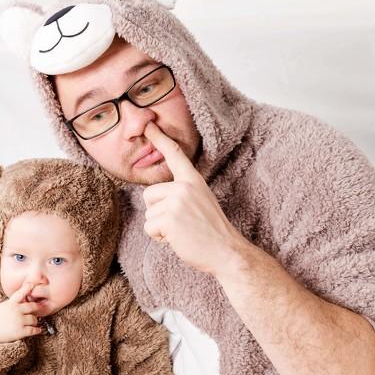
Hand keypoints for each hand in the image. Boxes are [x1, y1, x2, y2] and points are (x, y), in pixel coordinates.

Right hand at [0, 282, 42, 344]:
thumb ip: (14, 302)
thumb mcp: (3, 306)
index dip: (27, 288)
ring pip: (34, 319)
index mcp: (11, 304)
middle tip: (38, 310)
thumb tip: (25, 295)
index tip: (33, 284)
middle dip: (37, 308)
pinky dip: (37, 330)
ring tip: (33, 322)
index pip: (20, 293)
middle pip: (33, 307)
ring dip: (35, 321)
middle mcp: (15, 311)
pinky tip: (38, 330)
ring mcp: (18, 321)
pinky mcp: (20, 331)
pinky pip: (33, 330)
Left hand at [142, 122, 246, 275]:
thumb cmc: (212, 231)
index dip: (160, 138)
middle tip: (181, 223)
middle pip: (149, 195)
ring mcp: (177, 201)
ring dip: (160, 228)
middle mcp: (184, 186)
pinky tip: (178, 239)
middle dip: (158, 212)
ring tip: (182, 232)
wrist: (226, 251)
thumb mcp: (201, 201)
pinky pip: (149, 228)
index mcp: (193, 180)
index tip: (148, 124)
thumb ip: (182, 193)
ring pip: (149, 214)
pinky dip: (160, 238)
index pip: (175, 154)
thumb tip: (156, 196)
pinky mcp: (169, 218)